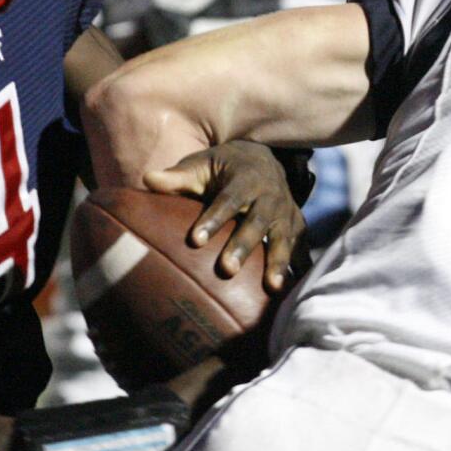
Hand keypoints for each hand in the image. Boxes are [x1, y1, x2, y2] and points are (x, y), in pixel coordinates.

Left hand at [143, 140, 306, 291]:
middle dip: (243, 246)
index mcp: (245, 178)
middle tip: (227, 270)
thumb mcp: (201, 165)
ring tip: (272, 288)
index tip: (195, 240)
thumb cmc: (223, 167)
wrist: (262, 159)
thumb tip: (148, 180)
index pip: (227, 200)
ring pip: (283, 238)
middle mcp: (270, 195)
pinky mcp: (297, 226)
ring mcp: (287, 212)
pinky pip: (302, 249)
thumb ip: (177, 177)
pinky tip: (295, 291)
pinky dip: (300, 268)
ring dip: (278, 262)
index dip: (212, 219)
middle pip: (256, 222)